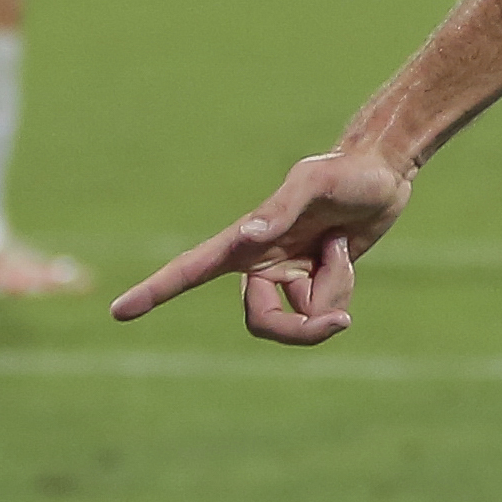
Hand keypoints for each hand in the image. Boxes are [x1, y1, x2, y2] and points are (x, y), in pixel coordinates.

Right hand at [109, 146, 414, 342]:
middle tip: (340, 322)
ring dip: (333, 293)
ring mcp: (286, 275)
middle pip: (263, 323)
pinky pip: (325, 310)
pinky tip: (345, 254)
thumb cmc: (345, 171)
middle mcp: (258, 263)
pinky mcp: (313, 282)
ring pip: (302, 319)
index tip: (119, 312)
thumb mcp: (315, 182)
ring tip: (341, 250)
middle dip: (301, 330)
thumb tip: (246, 235)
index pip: (190, 270)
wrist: (382, 172)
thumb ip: (281, 208)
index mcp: (244, 242)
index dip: (155, 291)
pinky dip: (342, 288)